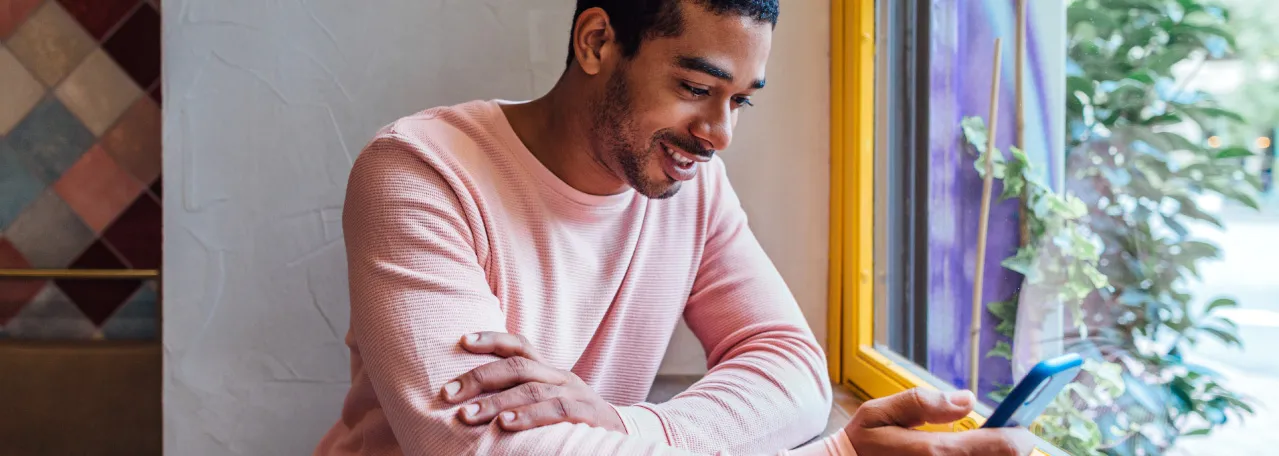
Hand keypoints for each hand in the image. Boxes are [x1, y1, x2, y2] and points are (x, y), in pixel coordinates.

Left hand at [441, 331, 624, 432]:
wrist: (624, 436)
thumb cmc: (575, 423)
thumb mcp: (549, 402)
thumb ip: (521, 396)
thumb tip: (472, 401)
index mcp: (550, 371)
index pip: (519, 345)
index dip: (491, 339)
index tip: (461, 340)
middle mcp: (562, 376)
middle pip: (518, 365)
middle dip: (478, 377)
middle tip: (447, 393)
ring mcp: (576, 394)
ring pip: (532, 389)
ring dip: (495, 402)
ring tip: (466, 415)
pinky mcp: (588, 415)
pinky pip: (556, 412)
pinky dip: (528, 417)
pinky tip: (505, 425)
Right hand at [845, 388, 1038, 455]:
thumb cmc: (862, 443)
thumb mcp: (878, 412)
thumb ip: (921, 402)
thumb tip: (968, 399)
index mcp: (934, 451)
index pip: (1004, 447)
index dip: (1021, 435)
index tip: (1020, 427)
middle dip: (1007, 449)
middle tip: (998, 438)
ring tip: (979, 448)